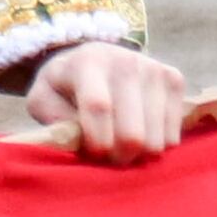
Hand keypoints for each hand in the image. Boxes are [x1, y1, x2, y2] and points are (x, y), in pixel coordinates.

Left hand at [25, 40, 188, 163]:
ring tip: (122, 143)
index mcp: (88, 62)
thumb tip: (78, 138)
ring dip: (138, 153)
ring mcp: (154, 69)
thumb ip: (52, 118)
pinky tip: (142, 131)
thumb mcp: (42, 98)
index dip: (97, 140)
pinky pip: (173, 134)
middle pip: (132, 131)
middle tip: (108, 157)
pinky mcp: (174, 79)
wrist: (97, 60)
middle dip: (118, 156)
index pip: (99, 106)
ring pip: (155, 138)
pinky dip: (156, 143)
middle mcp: (126, 61)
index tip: (94, 155)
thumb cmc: (65, 87)